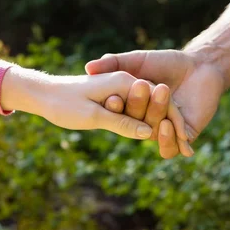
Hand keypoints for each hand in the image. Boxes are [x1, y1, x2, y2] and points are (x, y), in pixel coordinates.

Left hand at [1, 67, 174, 139]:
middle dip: (174, 125)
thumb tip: (145, 133)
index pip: (158, 105)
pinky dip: (145, 125)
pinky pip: (137, 113)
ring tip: (182, 144)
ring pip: (149, 110)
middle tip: (188, 147)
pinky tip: (154, 138)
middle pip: (157, 107)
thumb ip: (121, 122)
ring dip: (163, 125)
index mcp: (125, 83)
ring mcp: (124, 90)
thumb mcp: (92, 115)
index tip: (187, 145)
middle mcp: (128, 84)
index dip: (173, 124)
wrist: (42, 93)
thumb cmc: (63, 104)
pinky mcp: (118, 98)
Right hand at [85, 50, 224, 157]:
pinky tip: (168, 126)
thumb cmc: (166, 62)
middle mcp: (145, 121)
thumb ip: (114, 63)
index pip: (119, 112)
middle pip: (137, 122)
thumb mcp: (137, 60)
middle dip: (138, 106)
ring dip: (154, 120)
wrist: (200, 66)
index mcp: (132, 107)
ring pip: (153, 134)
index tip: (112, 98)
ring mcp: (164, 130)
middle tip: (142, 85)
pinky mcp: (183, 136)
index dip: (114, 107)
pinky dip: (169, 140)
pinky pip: (172, 148)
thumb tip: (88, 67)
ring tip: (159, 99)